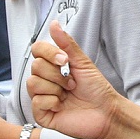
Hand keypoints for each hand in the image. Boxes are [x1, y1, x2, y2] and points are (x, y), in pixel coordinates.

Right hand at [26, 22, 121, 138]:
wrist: (106, 112)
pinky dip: (52, 102)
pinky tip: (62, 107)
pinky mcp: (42, 114)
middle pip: (35, 67)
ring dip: (55, 89)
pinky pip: (36, 102)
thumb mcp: (82, 62)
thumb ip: (66, 44)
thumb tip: (54, 24)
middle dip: (57, 74)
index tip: (65, 60)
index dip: (49, 53)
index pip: (37, 50)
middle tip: (73, 83)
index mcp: (52, 66)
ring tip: (68, 94)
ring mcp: (42, 97)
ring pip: (33, 84)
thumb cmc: (96, 89)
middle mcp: (45, 80)